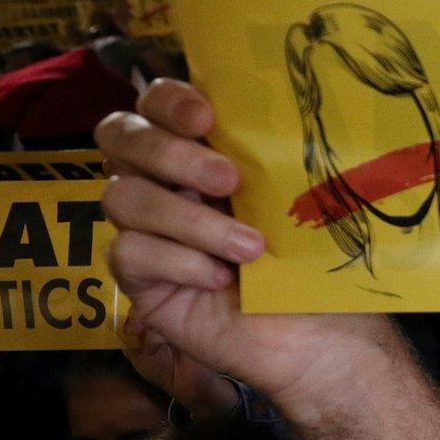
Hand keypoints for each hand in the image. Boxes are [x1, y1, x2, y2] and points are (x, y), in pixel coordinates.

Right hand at [97, 80, 394, 412]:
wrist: (321, 339)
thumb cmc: (316, 265)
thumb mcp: (300, 199)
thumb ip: (268, 152)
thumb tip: (263, 106)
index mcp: (204, 151)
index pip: (154, 102)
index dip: (167, 99)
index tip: (207, 118)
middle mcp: (165, 182)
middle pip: (118, 137)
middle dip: (169, 152)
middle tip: (228, 181)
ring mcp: (148, 229)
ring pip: (122, 196)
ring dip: (190, 219)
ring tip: (249, 249)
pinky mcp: (139, 279)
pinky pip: (128, 252)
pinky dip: (178, 262)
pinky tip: (220, 280)